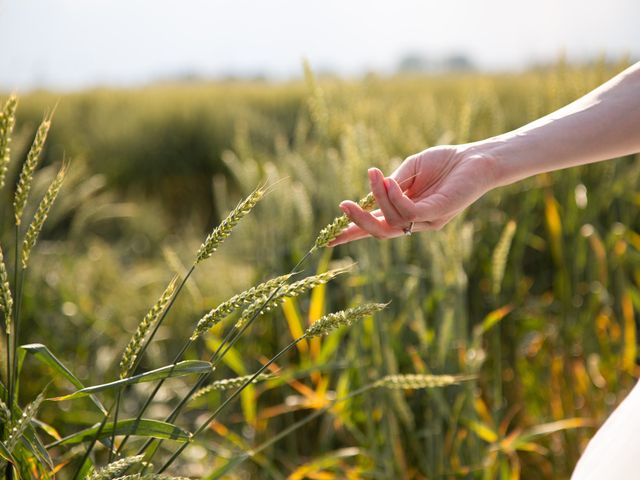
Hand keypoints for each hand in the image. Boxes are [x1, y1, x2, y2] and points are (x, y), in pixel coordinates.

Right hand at [329, 144, 498, 245]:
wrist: (476, 157)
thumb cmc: (444, 162)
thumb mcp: (410, 170)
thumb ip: (392, 184)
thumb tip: (373, 191)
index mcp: (406, 212)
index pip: (377, 226)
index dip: (353, 232)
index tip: (329, 239)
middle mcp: (416, 222)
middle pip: (381, 232)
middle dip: (359, 222)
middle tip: (343, 207)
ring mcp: (428, 220)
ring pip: (393, 221)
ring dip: (379, 198)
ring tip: (375, 175)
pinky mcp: (439, 212)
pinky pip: (410, 212)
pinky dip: (396, 198)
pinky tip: (390, 181)